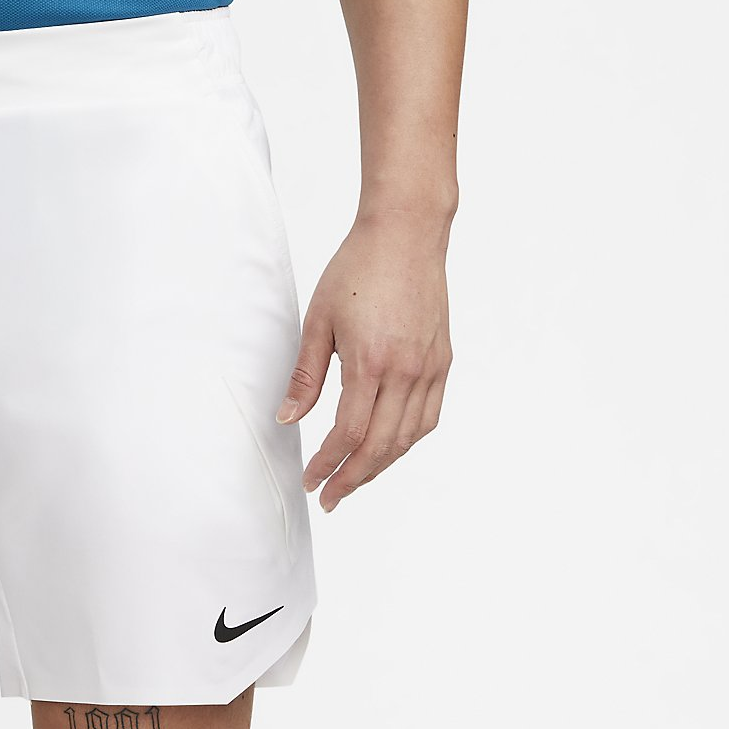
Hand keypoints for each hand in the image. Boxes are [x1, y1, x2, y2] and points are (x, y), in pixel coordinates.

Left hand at [278, 215, 451, 512]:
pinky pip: (428, 417)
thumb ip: (305, 377)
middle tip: (329, 498)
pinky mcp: (442, 360)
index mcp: (371, 361)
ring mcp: (429, 366)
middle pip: (380, 446)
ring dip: (379, 466)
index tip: (311, 482)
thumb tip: (287, 420)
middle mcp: (406, 370)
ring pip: (407, 438)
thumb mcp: (318, 321)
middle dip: (352, 478)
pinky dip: (406, 441)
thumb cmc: (358, 268)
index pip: (348, 434)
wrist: (407, 231)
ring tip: (353, 478)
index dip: (328, 465)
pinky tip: (386, 449)